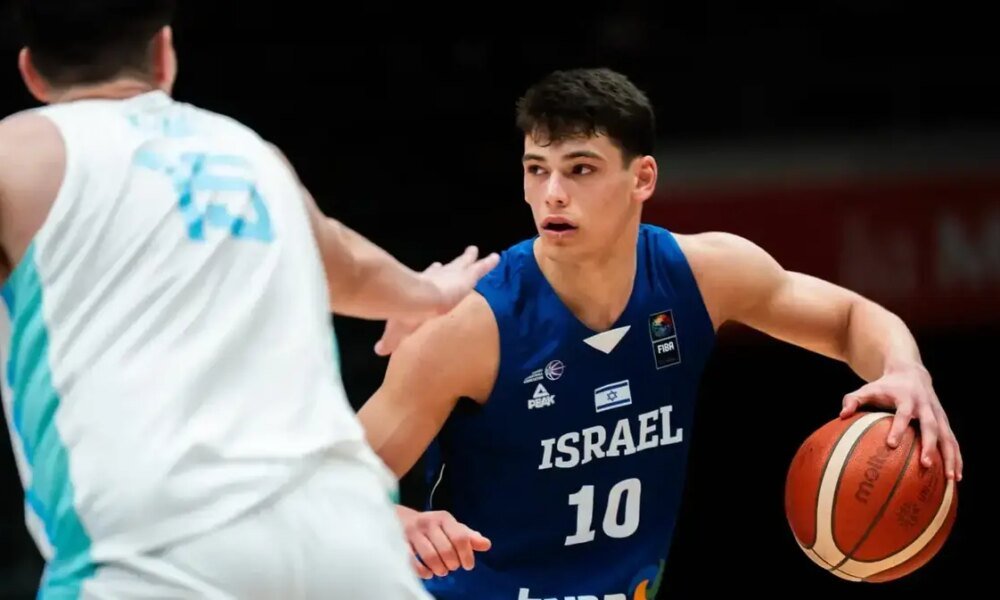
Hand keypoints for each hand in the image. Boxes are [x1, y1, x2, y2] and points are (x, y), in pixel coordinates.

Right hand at [375, 246, 498, 355]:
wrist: (416, 302)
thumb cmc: (405, 316)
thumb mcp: (396, 331)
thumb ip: (389, 340)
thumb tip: (378, 351)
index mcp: (421, 286)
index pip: (428, 277)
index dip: (433, 272)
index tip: (436, 265)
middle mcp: (436, 277)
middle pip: (447, 268)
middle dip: (452, 263)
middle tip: (456, 257)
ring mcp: (452, 276)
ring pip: (464, 264)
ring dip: (470, 258)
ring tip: (475, 250)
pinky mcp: (466, 278)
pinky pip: (480, 268)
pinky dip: (488, 263)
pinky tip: (496, 257)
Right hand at [397, 506, 491, 578]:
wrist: (401, 519)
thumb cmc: (432, 527)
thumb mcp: (451, 527)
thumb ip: (468, 536)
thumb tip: (487, 545)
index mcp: (444, 518)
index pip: (460, 537)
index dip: (467, 555)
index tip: (468, 565)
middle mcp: (428, 523)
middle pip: (446, 549)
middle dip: (452, 563)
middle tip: (452, 567)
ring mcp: (413, 532)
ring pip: (430, 556)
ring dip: (439, 569)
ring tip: (442, 571)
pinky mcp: (400, 542)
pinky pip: (412, 561)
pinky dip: (423, 571)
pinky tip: (428, 573)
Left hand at [840, 363, 962, 480]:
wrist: (911, 372)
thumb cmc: (885, 386)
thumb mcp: (867, 389)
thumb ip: (853, 400)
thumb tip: (841, 415)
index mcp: (906, 398)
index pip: (903, 414)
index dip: (898, 428)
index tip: (891, 445)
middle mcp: (926, 407)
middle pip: (930, 427)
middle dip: (929, 446)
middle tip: (925, 464)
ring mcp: (938, 415)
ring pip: (948, 437)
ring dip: (950, 457)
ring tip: (951, 479)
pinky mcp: (945, 422)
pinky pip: (953, 442)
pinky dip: (956, 458)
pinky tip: (956, 477)